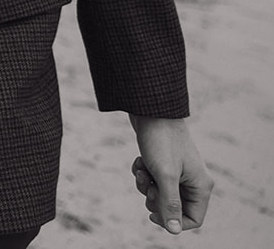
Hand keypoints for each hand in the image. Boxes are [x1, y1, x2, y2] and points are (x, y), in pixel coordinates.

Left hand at [130, 115, 211, 233]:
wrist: (150, 110)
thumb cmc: (161, 141)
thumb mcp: (164, 175)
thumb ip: (170, 204)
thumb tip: (173, 230)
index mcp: (201, 186)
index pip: (193, 219)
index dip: (173, 221)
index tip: (152, 214)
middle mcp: (192, 180)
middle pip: (173, 208)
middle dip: (155, 199)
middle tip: (149, 185)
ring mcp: (177, 171)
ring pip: (158, 193)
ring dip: (145, 184)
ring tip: (142, 169)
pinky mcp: (163, 163)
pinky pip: (150, 179)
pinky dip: (142, 172)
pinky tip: (139, 160)